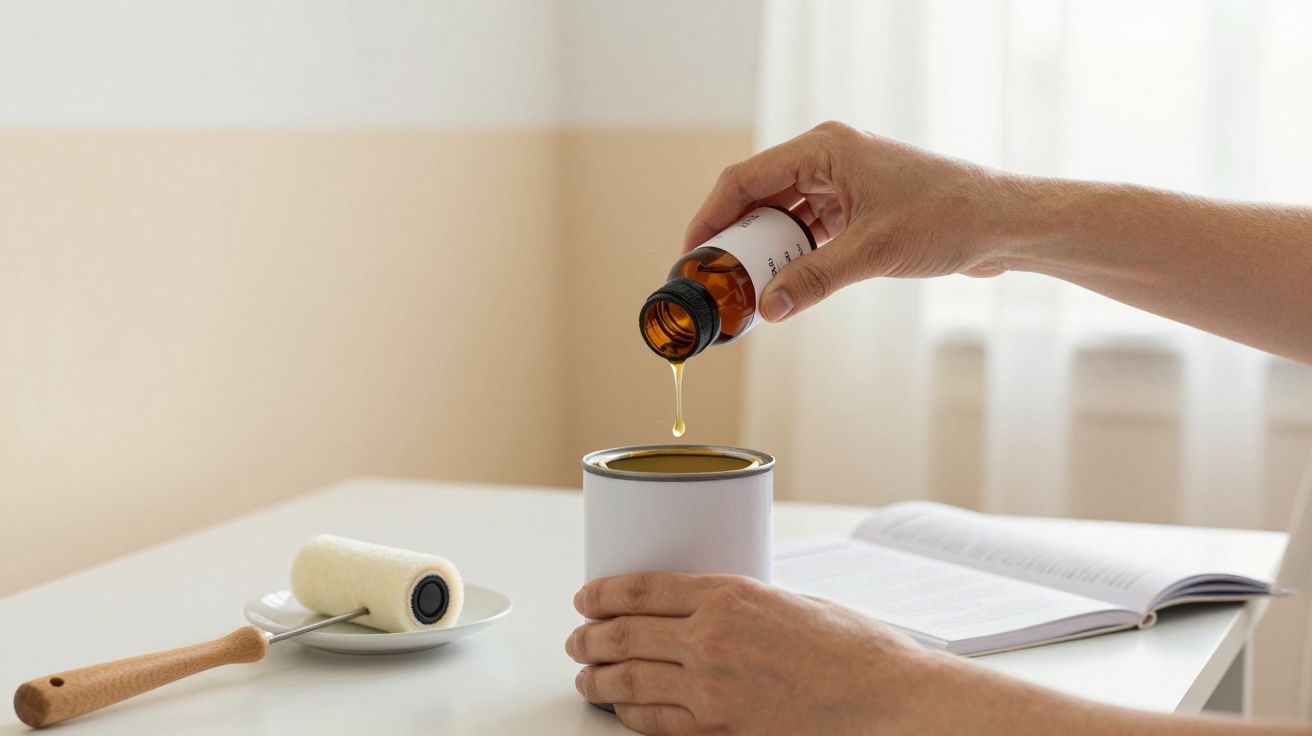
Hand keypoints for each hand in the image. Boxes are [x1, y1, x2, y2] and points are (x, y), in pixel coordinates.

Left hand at [565, 573, 943, 735]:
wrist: (884, 701)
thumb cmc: (852, 650)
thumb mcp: (788, 601)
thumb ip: (737, 604)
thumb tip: (699, 609)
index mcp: (728, 595)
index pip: (641, 589)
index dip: (602, 593)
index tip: (587, 597)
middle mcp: (710, 640)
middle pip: (624, 635)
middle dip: (590, 636)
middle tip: (577, 638)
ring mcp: (711, 690)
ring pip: (628, 681)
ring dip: (597, 676)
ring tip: (584, 674)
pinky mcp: (718, 730)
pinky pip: (654, 721)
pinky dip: (629, 712)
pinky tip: (621, 706)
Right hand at [684, 121, 1024, 321]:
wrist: (1003, 223)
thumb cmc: (949, 216)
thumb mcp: (873, 252)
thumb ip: (814, 280)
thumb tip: (768, 308)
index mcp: (826, 148)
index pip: (745, 178)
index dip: (711, 216)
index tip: (693, 253)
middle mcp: (830, 158)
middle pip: (760, 197)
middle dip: (737, 239)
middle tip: (718, 279)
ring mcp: (845, 182)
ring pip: (784, 216)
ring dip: (767, 251)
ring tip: (748, 287)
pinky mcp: (859, 206)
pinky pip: (810, 230)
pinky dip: (795, 256)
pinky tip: (785, 283)